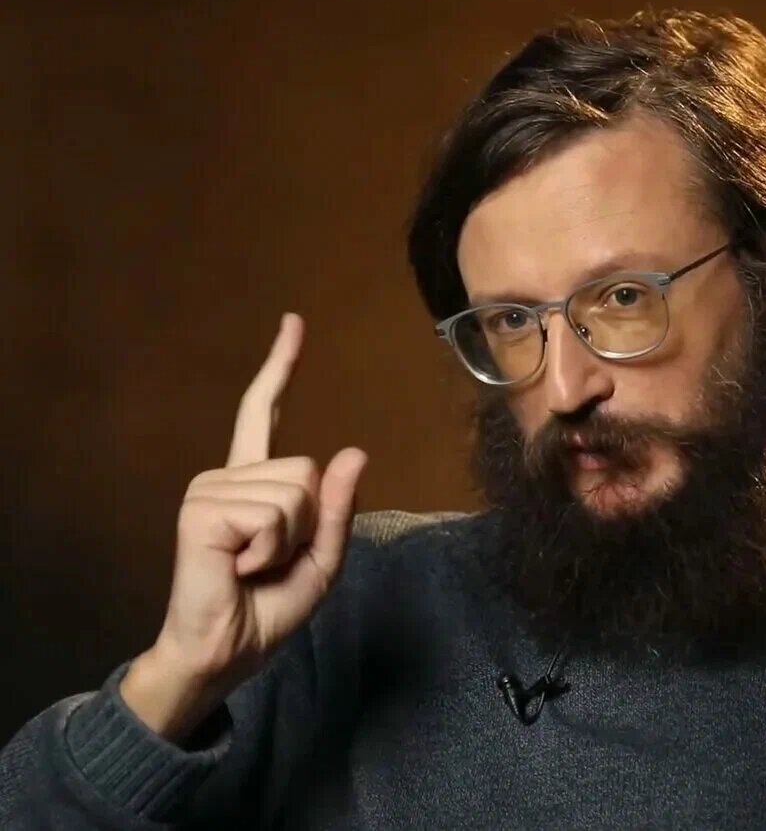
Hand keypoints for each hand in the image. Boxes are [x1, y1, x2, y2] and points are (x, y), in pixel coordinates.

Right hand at [120, 313, 367, 740]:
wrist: (226, 652)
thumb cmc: (267, 609)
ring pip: (296, 492)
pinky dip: (271, 550)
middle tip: (270, 561)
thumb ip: (337, 508)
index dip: (281, 367)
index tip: (293, 322)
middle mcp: (225, 475)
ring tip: (253, 566)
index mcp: (251, 483)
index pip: (265, 412)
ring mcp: (209, 489)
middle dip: (308, 524)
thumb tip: (355, 451)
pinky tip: (240, 568)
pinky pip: (273, 514)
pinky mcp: (201, 510)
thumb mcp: (321, 559)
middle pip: (308, 470)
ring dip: (289, 541)